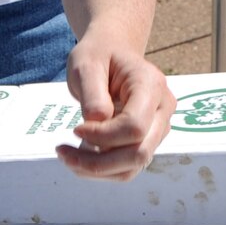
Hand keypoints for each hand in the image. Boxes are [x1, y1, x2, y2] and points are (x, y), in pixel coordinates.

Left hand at [56, 29, 175, 181]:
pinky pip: (128, 168)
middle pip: (138, 153)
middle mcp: (163, 109)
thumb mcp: (86, 66)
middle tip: (62, 152)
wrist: (112, 53)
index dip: (102, 136)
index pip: (134, 126)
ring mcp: (159, 128)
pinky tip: (80, 157)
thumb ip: (92, 93)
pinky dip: (101, 171)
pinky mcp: (148, 141)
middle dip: (97, 162)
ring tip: (67, 156)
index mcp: (151, 85)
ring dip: (96, 170)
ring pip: (133, 166)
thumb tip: (96, 122)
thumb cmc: (98, 56)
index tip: (75, 129)